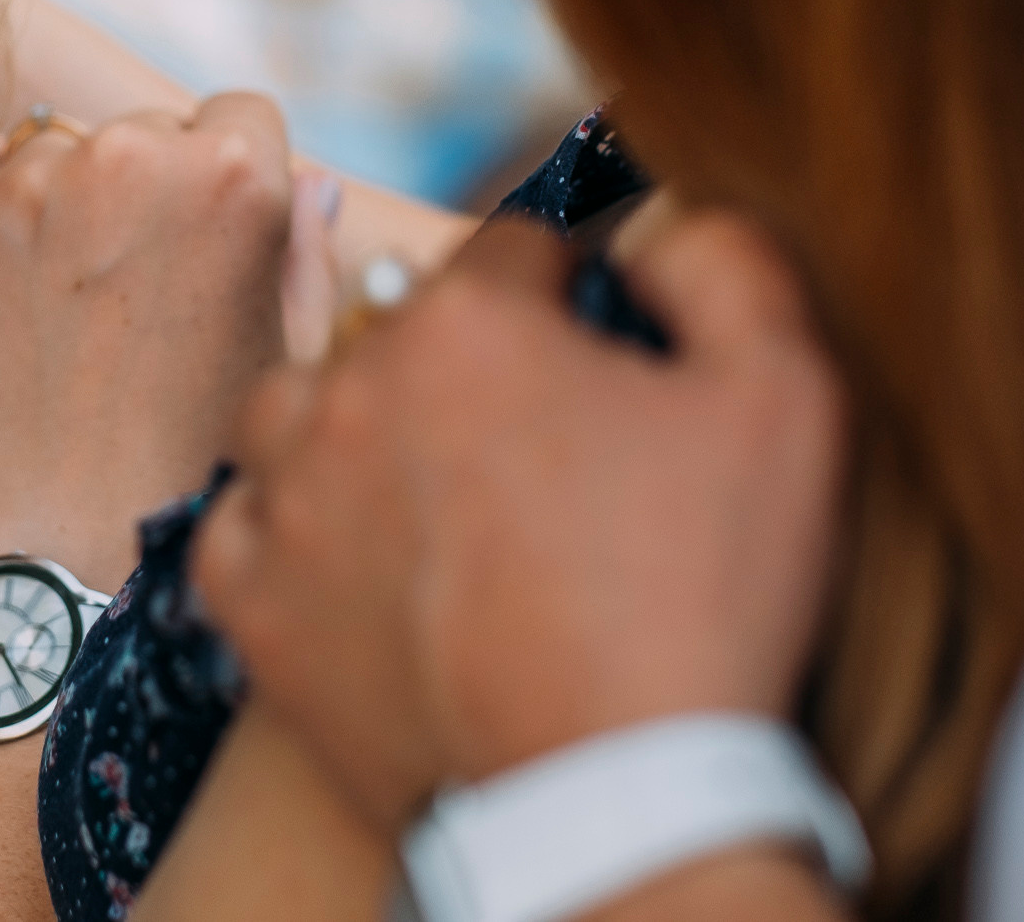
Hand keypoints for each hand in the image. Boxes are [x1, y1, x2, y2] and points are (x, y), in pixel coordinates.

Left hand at [0, 95, 301, 590]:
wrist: (70, 543)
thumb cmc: (195, 458)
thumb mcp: (287, 353)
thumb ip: (303, 248)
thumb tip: (310, 177)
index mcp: (239, 178)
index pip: (235, 115)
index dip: (220, 180)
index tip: (194, 243)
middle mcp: (137, 155)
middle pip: (143, 129)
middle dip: (139, 192)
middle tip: (124, 295)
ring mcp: (34, 180)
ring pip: (53, 144)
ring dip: (56, 200)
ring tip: (59, 307)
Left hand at [195, 212, 846, 829]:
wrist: (616, 803)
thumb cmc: (706, 601)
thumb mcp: (784, 399)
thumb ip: (726, 263)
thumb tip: (657, 221)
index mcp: (467, 322)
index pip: (514, 247)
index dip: (571, 291)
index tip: (603, 351)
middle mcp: (351, 390)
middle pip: (402, 326)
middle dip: (469, 360)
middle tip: (538, 446)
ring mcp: (288, 501)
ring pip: (297, 409)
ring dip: (354, 424)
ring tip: (430, 486)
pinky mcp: (255, 608)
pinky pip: (239, 524)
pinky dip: (285, 528)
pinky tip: (346, 552)